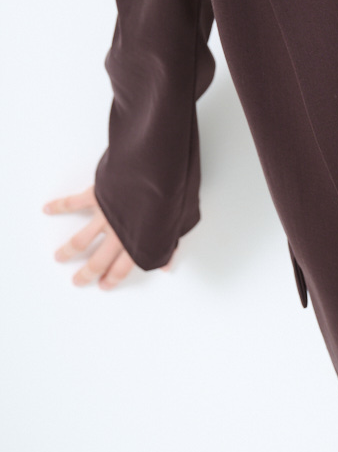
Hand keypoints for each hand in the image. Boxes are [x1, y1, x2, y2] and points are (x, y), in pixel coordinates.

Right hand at [43, 185, 173, 289]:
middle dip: (87, 274)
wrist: (156, 166)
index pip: (122, 267)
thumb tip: (166, 265)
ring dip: (68, 250)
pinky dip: (59, 206)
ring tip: (60, 257)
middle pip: (98, 260)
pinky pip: (74, 203)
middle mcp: (119, 232)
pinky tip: (48, 209)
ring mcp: (106, 215)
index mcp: (138, 240)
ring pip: (81, 240)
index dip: (112, 279)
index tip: (104, 285)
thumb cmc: (170, 192)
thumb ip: (169, 244)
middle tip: (78, 281)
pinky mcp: (97, 195)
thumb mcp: (176, 221)